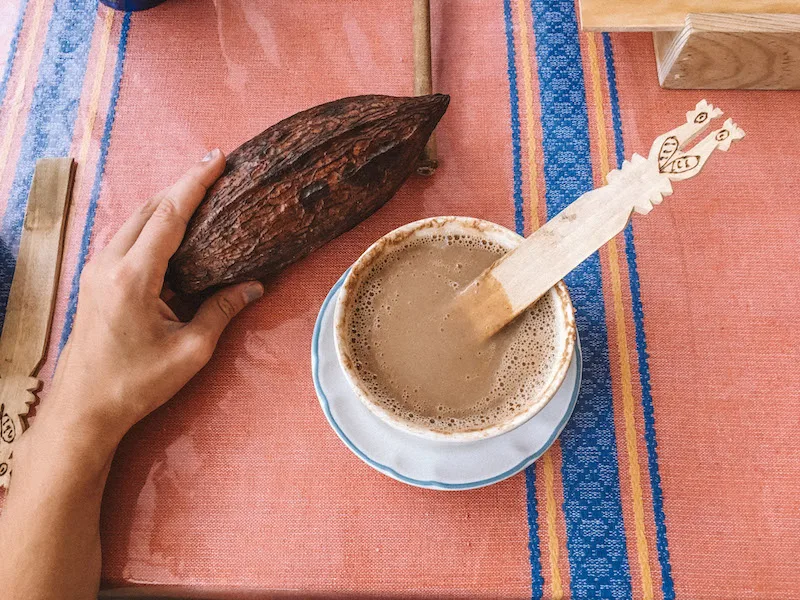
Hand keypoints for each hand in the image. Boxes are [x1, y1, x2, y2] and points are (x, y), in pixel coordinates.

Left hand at [48, 149, 261, 448]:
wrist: (84, 408)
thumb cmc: (136, 382)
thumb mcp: (190, 350)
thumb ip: (221, 310)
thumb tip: (253, 285)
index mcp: (133, 276)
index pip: (169, 214)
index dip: (195, 183)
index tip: (217, 158)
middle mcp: (110, 262)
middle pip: (150, 208)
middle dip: (183, 186)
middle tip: (216, 172)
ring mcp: (98, 269)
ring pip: (136, 219)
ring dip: (167, 204)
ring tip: (200, 194)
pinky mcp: (96, 279)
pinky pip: (128, 237)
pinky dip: (154, 224)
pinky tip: (174, 230)